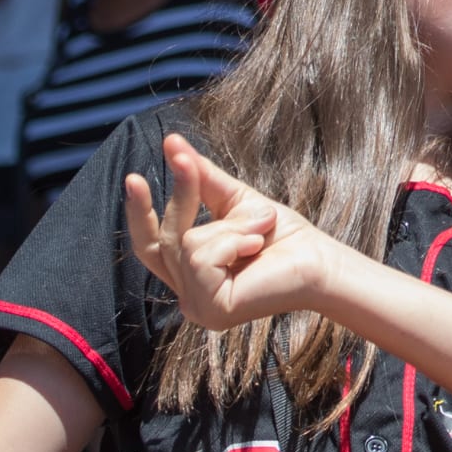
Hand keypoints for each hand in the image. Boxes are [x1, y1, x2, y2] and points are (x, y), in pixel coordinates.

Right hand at [125, 133, 339, 330]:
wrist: (319, 259)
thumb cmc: (281, 235)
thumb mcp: (234, 200)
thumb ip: (200, 177)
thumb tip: (171, 141)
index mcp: (190, 273)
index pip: (150, 245)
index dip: (138, 213)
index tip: (132, 177)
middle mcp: (188, 295)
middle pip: (163, 237)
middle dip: (181, 196)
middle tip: (185, 163)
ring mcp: (197, 307)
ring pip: (187, 243)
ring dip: (229, 226)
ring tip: (258, 232)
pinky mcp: (211, 310)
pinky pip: (201, 257)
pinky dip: (232, 242)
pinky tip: (254, 249)